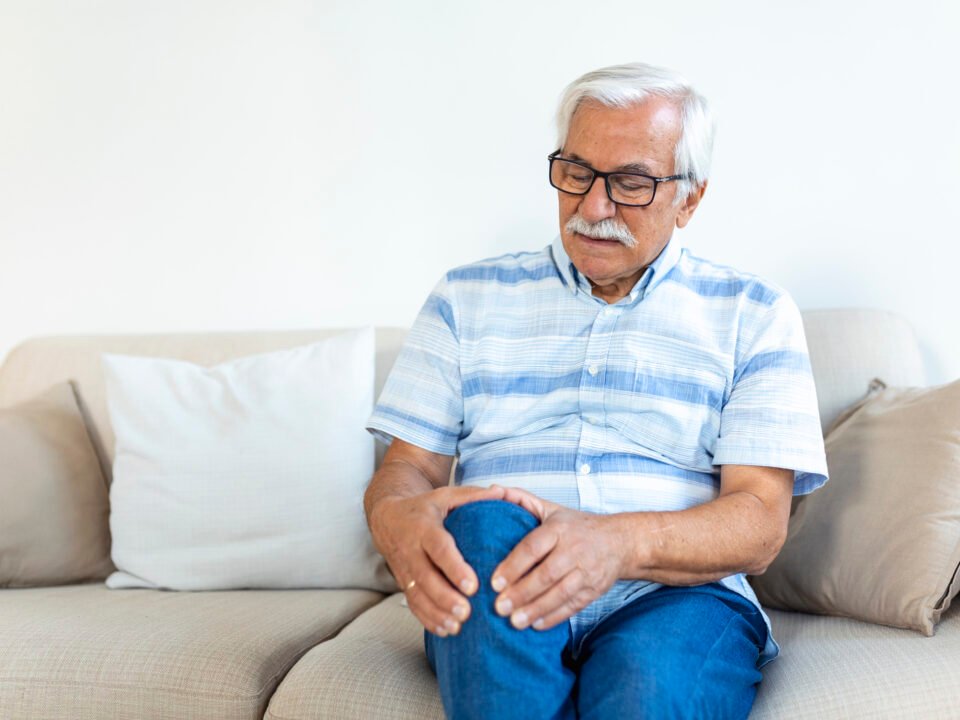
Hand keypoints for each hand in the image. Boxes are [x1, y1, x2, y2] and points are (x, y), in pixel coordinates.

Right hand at [369, 484, 506, 636]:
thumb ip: (472, 496)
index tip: (472, 585)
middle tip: (466, 612)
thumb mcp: (445, 495)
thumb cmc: (424, 507)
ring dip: (436, 612)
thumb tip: (501, 492)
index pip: (438, 549)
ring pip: (418, 595)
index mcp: (424, 527)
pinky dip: (427, 619)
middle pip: (426, 577)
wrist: (387, 518)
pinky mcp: (403, 582)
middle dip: (445, 597)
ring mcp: (405, 569)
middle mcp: (411, 550)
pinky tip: (445, 630)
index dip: (454, 567)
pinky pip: (413, 604)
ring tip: (457, 626)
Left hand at [488, 485, 626, 630]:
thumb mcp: (551, 508)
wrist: (620, 541)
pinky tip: (536, 625)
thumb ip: (521, 499)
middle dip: (521, 593)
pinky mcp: (595, 589)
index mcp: (559, 528)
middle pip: (546, 574)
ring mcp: (587, 571)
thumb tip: (492, 490)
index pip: (533, 547)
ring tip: (514, 622)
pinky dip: (555, 616)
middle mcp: (574, 549)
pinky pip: (574, 605)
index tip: (494, 582)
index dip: (513, 566)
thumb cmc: (576, 526)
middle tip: (499, 607)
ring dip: (536, 608)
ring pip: (560, 593)